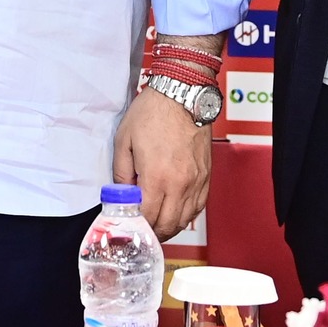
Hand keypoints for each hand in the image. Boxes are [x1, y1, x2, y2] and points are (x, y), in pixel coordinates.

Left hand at [110, 87, 210, 239]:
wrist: (182, 94)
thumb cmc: (153, 113)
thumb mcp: (124, 140)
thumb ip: (121, 172)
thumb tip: (123, 193)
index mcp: (157, 177)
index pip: (148, 217)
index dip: (138, 226)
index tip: (130, 226)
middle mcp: (180, 183)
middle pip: (168, 225)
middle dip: (153, 232)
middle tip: (142, 230)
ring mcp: (196, 181)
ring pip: (185, 219)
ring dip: (170, 226)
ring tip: (157, 224)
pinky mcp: (206, 176)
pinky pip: (198, 206)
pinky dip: (186, 214)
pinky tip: (175, 212)